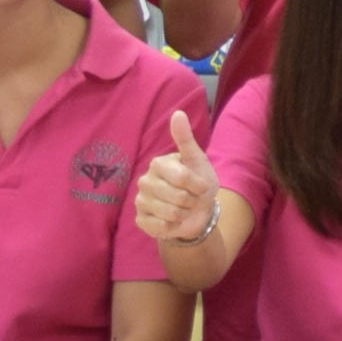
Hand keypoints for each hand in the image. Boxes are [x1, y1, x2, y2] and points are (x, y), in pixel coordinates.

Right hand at [132, 107, 222, 247]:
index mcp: (158, 164)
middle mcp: (145, 181)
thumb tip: (178, 113)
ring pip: (171, 213)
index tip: (201, 185)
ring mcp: (141, 201)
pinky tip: (173, 221)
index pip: (183, 177)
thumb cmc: (198, 183)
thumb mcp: (197, 160)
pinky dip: (173, 226)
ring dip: (184, 214)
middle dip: (192, 201)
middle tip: (191, 198)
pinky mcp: (141, 220)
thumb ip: (185, 139)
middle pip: (178, 197)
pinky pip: (161, 227)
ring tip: (183, 209)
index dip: (198, 185)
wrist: (198, 211)